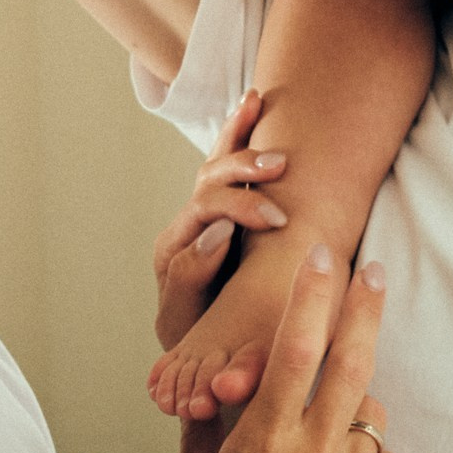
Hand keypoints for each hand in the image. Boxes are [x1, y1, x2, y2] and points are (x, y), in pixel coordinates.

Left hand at [154, 90, 292, 353]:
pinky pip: (227, 159)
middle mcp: (186, 225)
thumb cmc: (198, 341)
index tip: (273, 218)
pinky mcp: (225, 206)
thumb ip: (189, 276)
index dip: (238, 208)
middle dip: (244, 170)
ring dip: (241, 137)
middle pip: (208, 181)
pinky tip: (253, 101)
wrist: (203, 351)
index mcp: (173, 250)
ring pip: (216, 162)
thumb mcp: (185, 318)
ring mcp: (204, 213)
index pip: (203, 213)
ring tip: (258, 108)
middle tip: (280, 167)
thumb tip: (218, 230)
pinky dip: (238, 128)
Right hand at [174, 244, 404, 452]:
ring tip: (324, 439)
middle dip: (365, 307)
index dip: (310, 294)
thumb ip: (212, 435)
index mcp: (264, 440)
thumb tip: (215, 390)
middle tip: (373, 271)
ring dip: (352, 414)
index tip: (321, 254)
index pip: (293, 347)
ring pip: (368, 416)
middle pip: (351, 360)